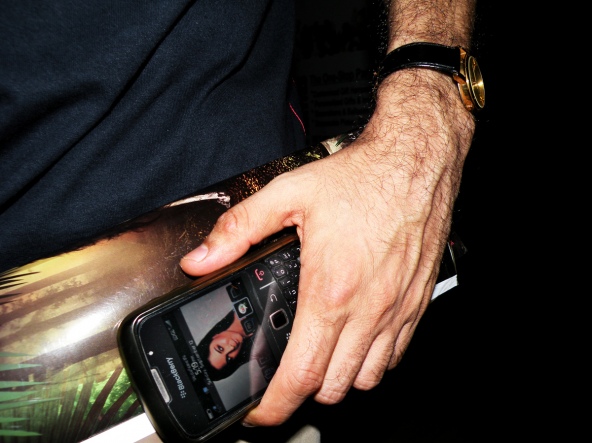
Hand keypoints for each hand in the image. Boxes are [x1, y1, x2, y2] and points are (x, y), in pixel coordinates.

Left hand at [180, 70, 474, 425]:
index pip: (300, 375)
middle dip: (302, 392)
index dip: (275, 406)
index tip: (260, 412)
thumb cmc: (362, 178)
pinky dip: (373, 361)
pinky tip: (357, 339)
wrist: (417, 161)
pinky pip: (396, 356)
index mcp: (330, 290)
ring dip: (339, 379)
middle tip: (284, 377)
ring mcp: (397, 310)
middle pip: (332, 387)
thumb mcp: (289, 194)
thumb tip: (201, 260)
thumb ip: (238, 230)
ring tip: (319, 360)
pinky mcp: (417, 303)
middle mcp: (367, 309)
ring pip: (367, 379)